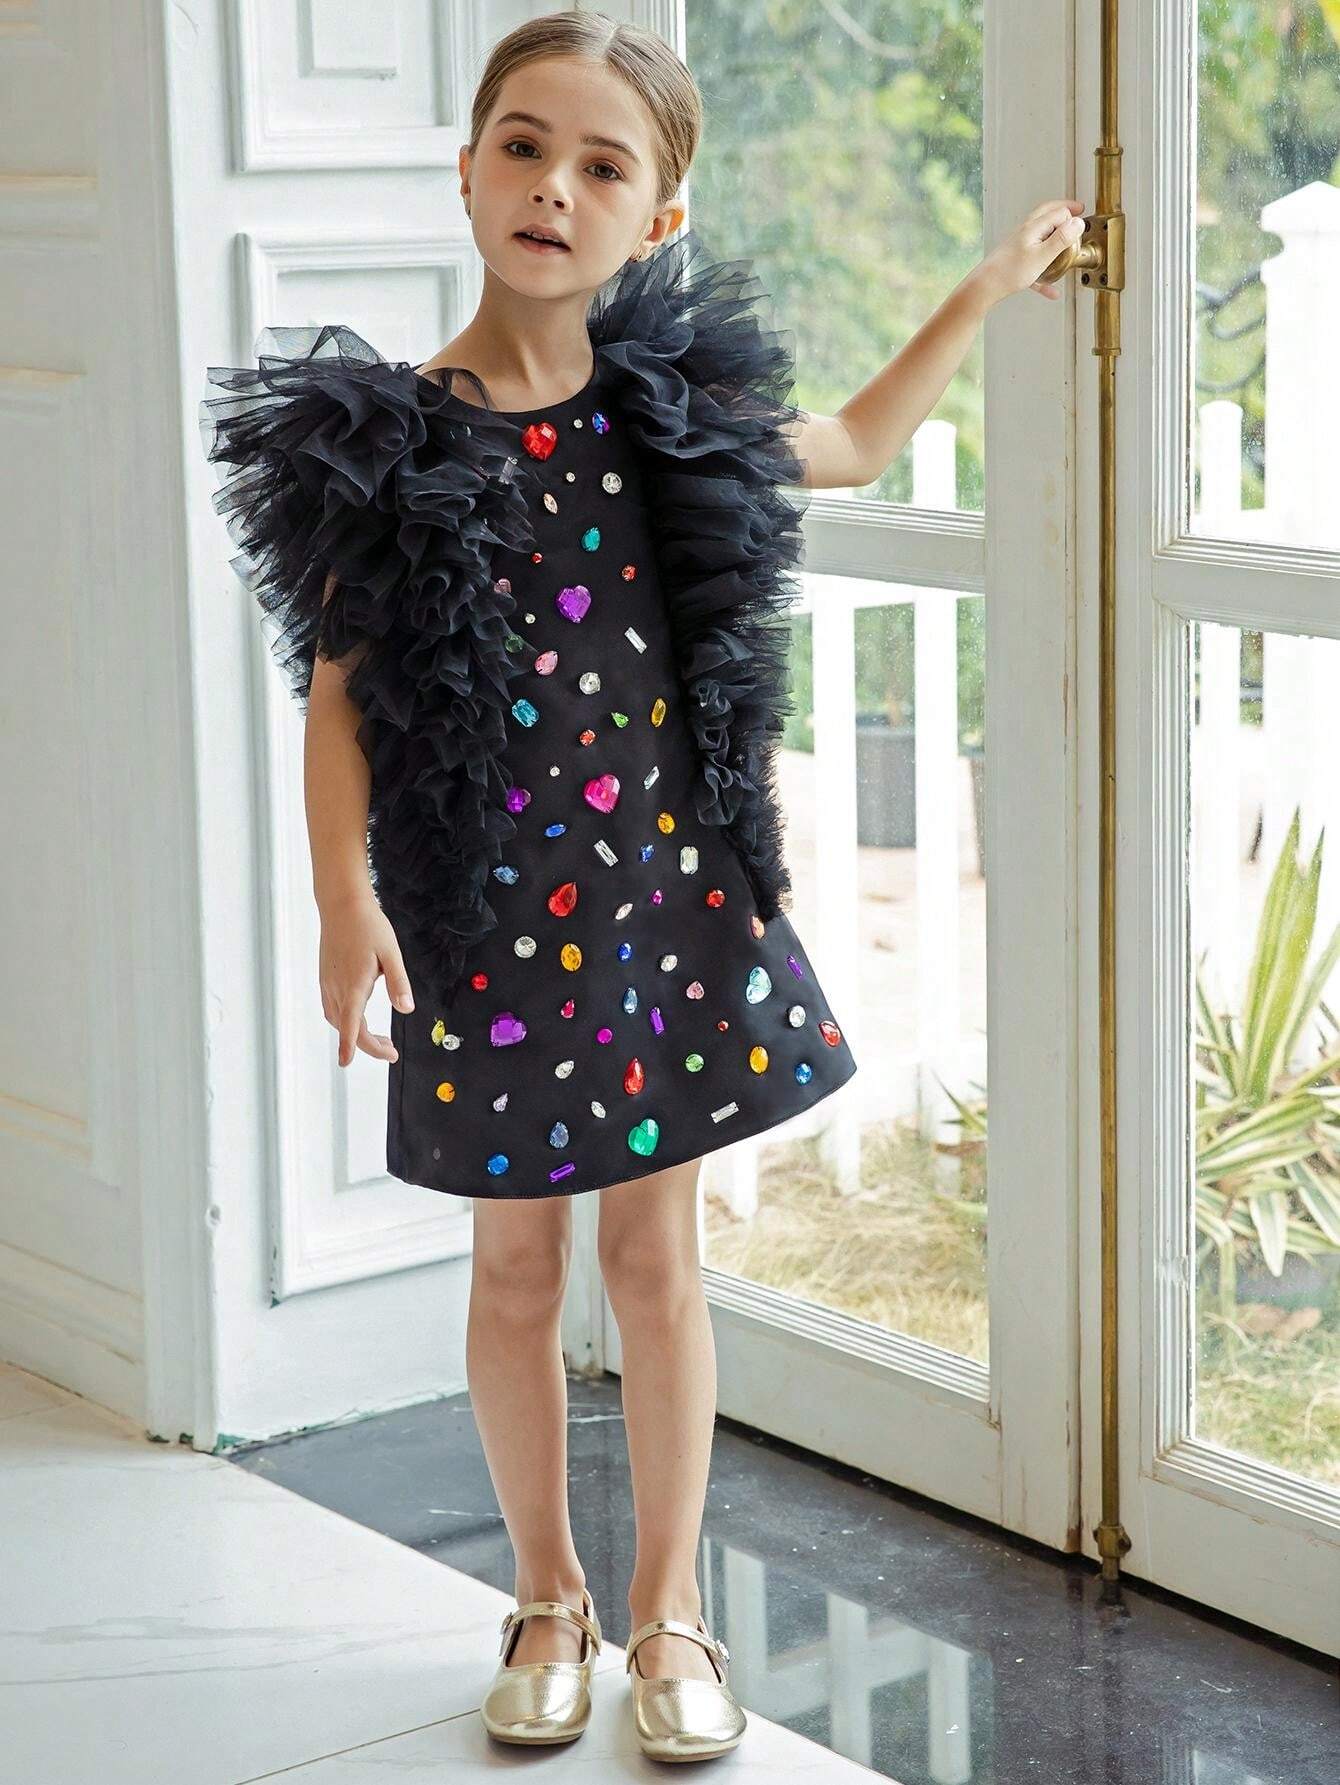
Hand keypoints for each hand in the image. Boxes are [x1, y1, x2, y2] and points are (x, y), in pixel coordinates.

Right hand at [318, 891, 413, 1065]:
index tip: (346, 1063)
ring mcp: (328, 982)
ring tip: (380, 1039)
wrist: (341, 904)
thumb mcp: (391, 952)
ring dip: (356, 1033)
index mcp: (354, 984)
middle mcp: (337, 987)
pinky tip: (357, 1018)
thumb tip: (406, 1009)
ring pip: (338, 1019)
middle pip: (347, 1026)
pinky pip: (332, 1007)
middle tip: (391, 1051)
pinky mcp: (326, 977)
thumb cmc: (368, 925)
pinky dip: (345, 1020)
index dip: (349, 1045)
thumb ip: (398, 982)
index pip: (350, 1023)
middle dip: (368, 1044)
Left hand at [973, 198, 1087, 305]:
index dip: (1073, 216)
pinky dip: (1045, 276)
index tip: (1083, 224)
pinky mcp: (1015, 262)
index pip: (1058, 212)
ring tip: (1067, 242)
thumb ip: (1061, 239)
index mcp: (1034, 227)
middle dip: (1064, 213)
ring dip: (1055, 237)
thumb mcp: (1042, 255)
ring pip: (1041, 236)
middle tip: (1077, 211)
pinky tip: (1051, 291)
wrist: (984, 287)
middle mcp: (1026, 232)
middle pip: (1048, 215)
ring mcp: (1019, 245)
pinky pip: (1034, 266)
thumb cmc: (1009, 272)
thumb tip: (1078, 222)